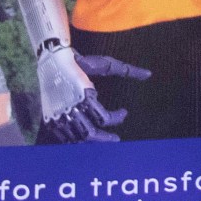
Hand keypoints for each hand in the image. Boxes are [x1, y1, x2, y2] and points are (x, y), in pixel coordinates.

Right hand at [34, 47, 149, 143]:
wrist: (53, 59)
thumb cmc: (83, 61)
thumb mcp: (105, 64)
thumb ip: (127, 70)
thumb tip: (149, 74)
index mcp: (86, 96)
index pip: (105, 119)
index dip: (118, 118)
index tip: (125, 112)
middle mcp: (73, 109)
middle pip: (90, 135)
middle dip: (105, 139)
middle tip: (116, 139)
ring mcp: (60, 115)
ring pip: (77, 138)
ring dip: (91, 140)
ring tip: (101, 138)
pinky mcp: (51, 118)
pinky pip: (64, 137)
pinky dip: (76, 139)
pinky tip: (84, 136)